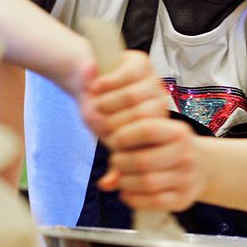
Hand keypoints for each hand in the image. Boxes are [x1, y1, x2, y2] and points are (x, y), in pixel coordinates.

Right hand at [80, 49, 200, 210]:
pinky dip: (107, 84)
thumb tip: (109, 185)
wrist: (88, 82)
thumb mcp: (106, 140)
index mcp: (157, 123)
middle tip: (99, 118)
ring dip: (110, 101)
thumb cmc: (100, 114)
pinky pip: (125, 75)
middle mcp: (159, 101)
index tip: (106, 135)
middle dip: (116, 121)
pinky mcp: (139, 62)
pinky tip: (96, 88)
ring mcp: (152, 80)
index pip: (149, 137)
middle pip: (143, 117)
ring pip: (134, 96)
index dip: (124, 139)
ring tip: (96, 102)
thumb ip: (112, 161)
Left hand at [98, 115, 201, 212]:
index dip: (123, 136)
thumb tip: (103, 184)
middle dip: (121, 162)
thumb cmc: (166, 149)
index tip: (114, 141)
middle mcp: (186, 154)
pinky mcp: (183, 199)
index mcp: (178, 132)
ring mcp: (186, 179)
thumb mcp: (152, 140)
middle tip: (116, 161)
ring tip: (121, 178)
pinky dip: (134, 199)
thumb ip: (125, 151)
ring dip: (125, 183)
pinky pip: (153, 202)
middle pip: (143, 160)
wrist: (201, 167)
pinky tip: (127, 193)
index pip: (147, 129)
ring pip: (147, 183)